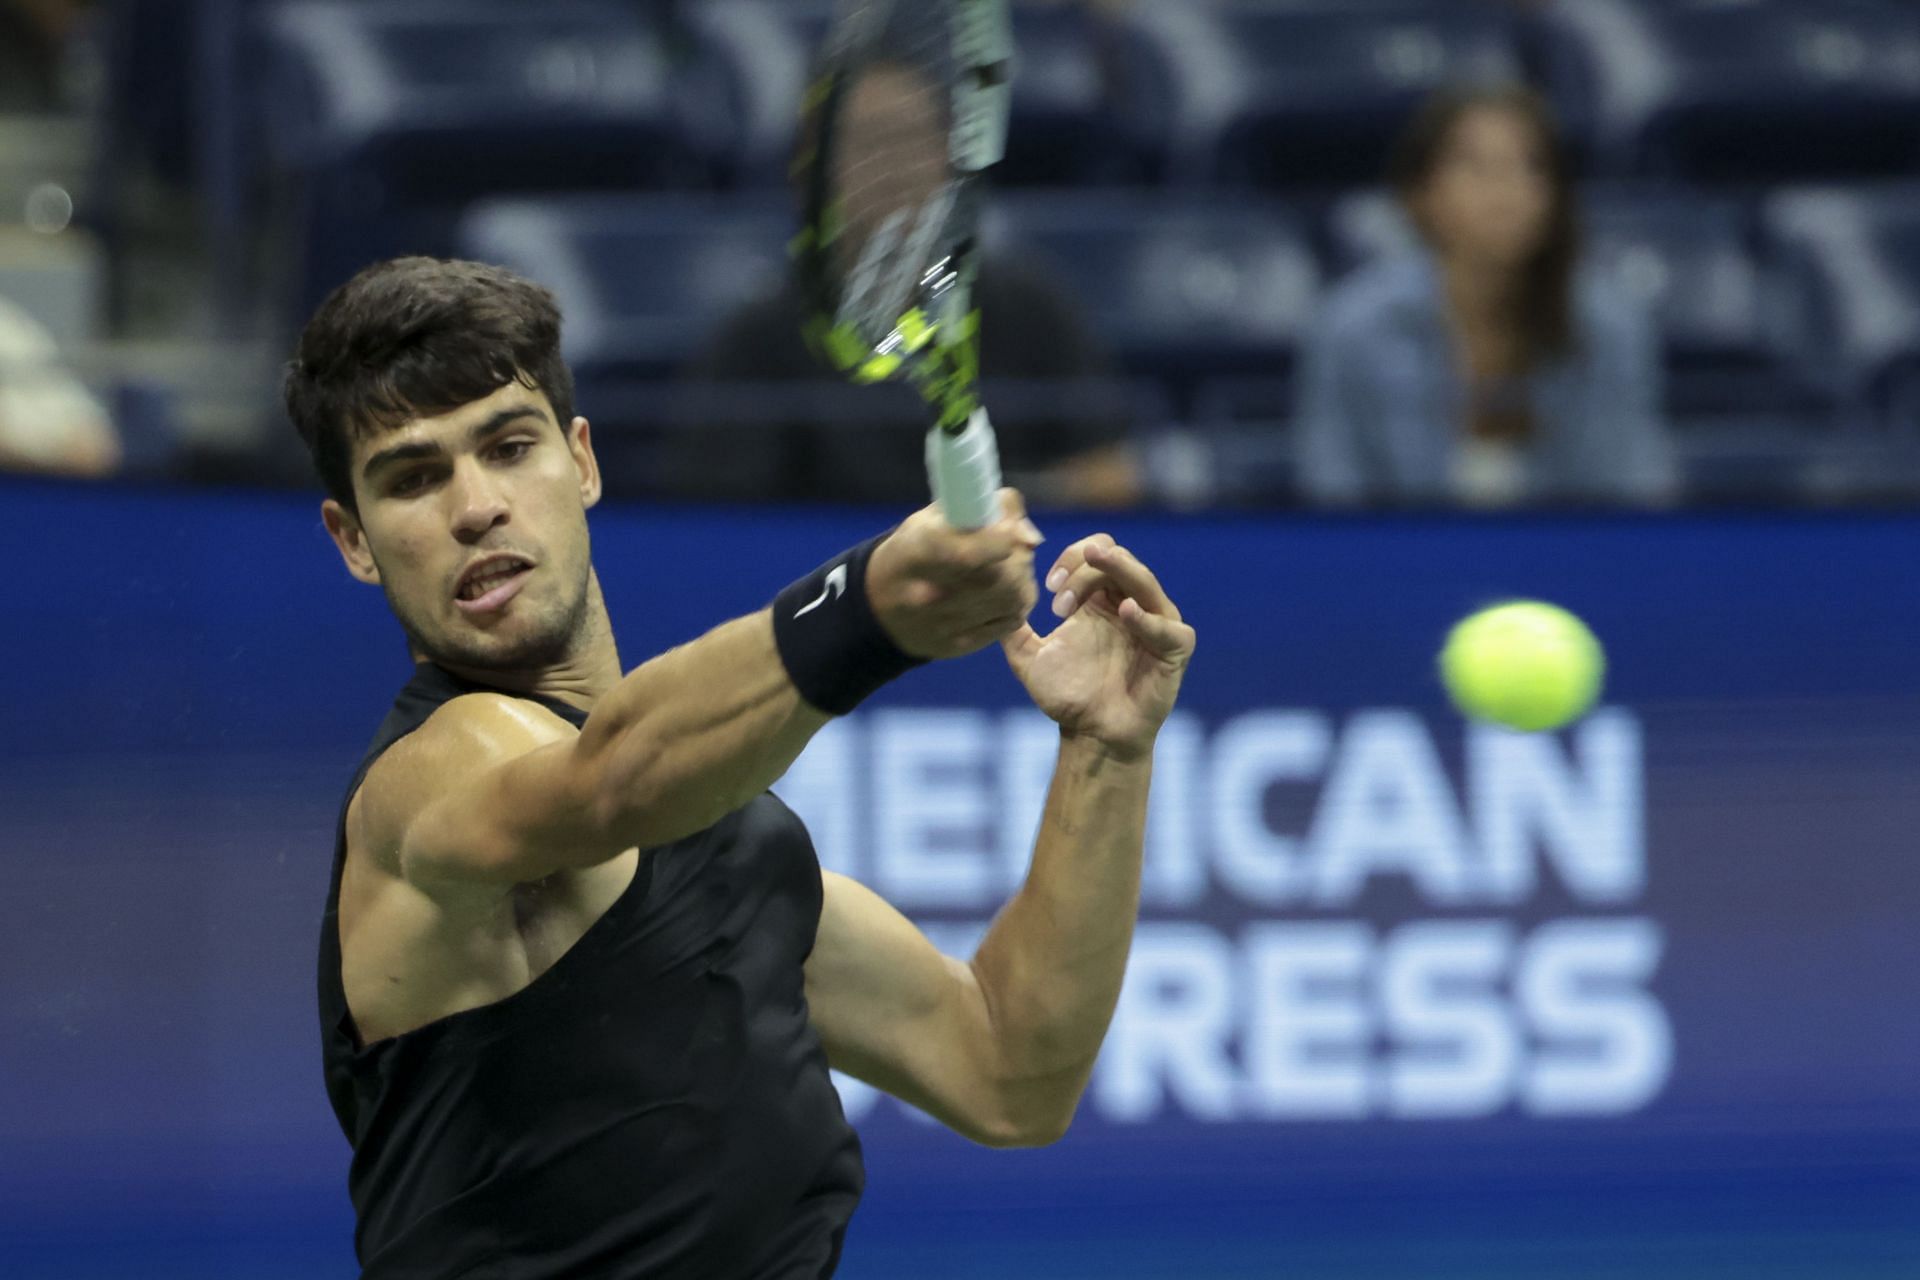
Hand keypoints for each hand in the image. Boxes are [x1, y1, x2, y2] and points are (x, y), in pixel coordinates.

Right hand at [867, 490, 1043, 659]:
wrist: (879, 607)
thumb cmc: (912, 551)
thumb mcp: (935, 516)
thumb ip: (984, 510)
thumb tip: (1028, 536)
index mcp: (920, 550)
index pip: (974, 550)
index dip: (1004, 538)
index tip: (1010, 529)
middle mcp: (931, 593)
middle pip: (1004, 576)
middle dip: (1018, 556)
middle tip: (1010, 548)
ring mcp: (946, 624)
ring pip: (1014, 598)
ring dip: (1021, 578)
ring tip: (1006, 568)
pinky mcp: (960, 645)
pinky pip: (1011, 621)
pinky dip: (1016, 603)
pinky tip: (1002, 592)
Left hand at [1001, 534, 1194, 761]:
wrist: (1091, 736)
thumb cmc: (1067, 697)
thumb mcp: (1029, 659)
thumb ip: (1013, 632)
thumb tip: (995, 605)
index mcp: (1100, 599)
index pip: (1094, 552)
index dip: (1071, 559)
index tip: (1047, 588)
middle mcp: (1129, 604)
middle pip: (1118, 557)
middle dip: (1085, 569)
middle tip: (1058, 602)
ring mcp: (1155, 623)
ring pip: (1144, 580)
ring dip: (1117, 570)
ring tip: (1096, 567)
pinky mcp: (1174, 649)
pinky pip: (1168, 627)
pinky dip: (1149, 617)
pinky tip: (1126, 612)